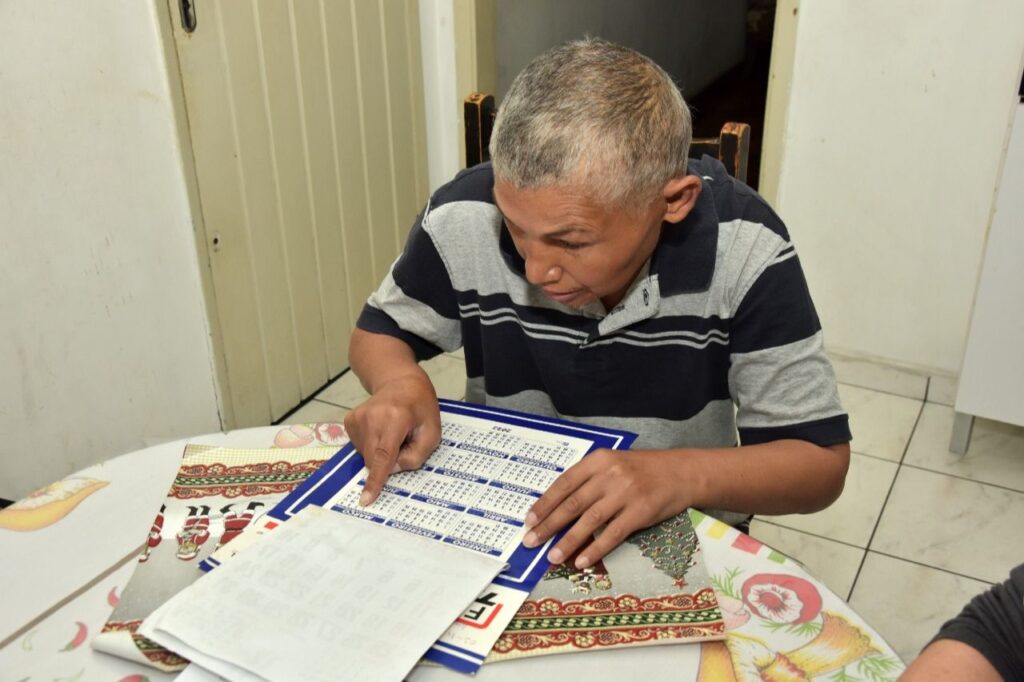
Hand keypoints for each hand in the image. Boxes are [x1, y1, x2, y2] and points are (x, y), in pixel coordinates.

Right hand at [343, 372, 440, 506]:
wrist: (400, 381)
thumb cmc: (421, 407)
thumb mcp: (432, 431)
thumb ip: (416, 455)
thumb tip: (391, 470)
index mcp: (396, 418)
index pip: (384, 455)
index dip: (376, 479)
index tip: (366, 499)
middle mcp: (372, 417)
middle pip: (374, 459)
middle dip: (389, 460)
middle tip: (404, 441)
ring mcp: (357, 418)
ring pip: (366, 454)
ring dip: (380, 452)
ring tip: (393, 432)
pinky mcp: (349, 420)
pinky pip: (360, 446)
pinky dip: (372, 445)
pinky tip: (381, 430)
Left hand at [522, 449, 690, 568]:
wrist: (681, 472)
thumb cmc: (643, 470)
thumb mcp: (613, 463)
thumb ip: (588, 479)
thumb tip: (557, 507)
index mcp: (598, 460)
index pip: (564, 483)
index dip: (545, 503)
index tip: (529, 519)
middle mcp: (609, 475)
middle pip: (572, 503)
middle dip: (548, 524)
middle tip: (530, 541)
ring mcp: (625, 494)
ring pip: (589, 521)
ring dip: (567, 541)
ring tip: (551, 556)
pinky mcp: (640, 512)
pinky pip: (612, 534)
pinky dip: (595, 549)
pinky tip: (581, 561)